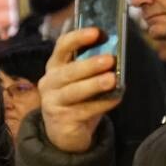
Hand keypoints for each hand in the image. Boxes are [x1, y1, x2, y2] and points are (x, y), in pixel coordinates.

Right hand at [38, 27, 121, 153]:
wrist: (64, 133)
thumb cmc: (77, 100)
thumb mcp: (81, 80)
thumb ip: (92, 67)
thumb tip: (115, 54)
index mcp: (55, 66)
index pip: (62, 47)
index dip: (78, 38)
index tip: (96, 32)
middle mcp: (49, 83)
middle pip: (67, 71)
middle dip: (89, 64)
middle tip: (109, 59)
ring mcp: (52, 102)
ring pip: (73, 91)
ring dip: (93, 84)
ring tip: (111, 79)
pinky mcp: (61, 120)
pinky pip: (83, 110)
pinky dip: (101, 104)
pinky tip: (115, 99)